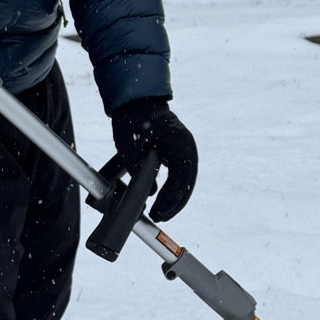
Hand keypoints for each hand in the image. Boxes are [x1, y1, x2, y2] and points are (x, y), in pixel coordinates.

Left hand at [106, 97, 197, 221]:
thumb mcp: (131, 148)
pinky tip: (164, 200)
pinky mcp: (179, 152)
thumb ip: (141, 172)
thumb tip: (150, 194)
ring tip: (161, 213)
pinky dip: (174, 189)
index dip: (170, 198)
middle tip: (159, 217)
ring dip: (175, 198)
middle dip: (174, 203)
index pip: (181, 178)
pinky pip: (181, 175)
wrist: (136, 101)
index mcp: (180, 143)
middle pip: (187, 182)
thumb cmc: (133, 120)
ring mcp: (185, 150)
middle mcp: (187, 147)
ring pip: (186, 181)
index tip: (159, 211)